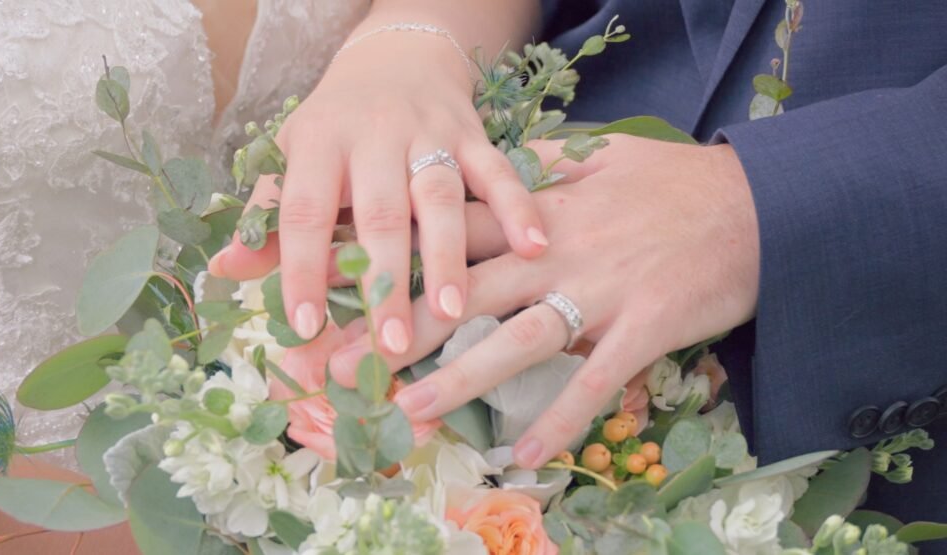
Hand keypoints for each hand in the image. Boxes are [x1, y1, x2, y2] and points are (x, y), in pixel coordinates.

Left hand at [208, 31, 546, 355]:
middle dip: (386, 280)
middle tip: (390, 345)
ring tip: (454, 311)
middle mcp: (374, 134)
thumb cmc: (338, 124)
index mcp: (319, 141)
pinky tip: (533, 247)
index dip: (301, 267)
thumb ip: (268, 214)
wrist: (398, 57)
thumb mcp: (294, 155)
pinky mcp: (473, 134)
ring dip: (448, 254)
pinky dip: (517, 207)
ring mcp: (429, 132)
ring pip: (441, 195)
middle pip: (380, 211)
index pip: (305, 209)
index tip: (302, 326)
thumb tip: (224, 270)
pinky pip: (500, 170)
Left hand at [329, 134, 759, 467]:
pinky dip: (560, 418)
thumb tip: (503, 167)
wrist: (760, 205)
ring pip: (515, 340)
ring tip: (409, 415)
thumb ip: (545, 168)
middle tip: (337, 370)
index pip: (446, 237)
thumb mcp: (603, 159)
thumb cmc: (676, 185)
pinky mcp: (643, 327)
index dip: (386, 260)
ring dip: (461, 381)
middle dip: (397, 332)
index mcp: (538, 215)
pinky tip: (524, 455)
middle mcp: (555, 253)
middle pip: (462, 294)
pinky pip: (594, 381)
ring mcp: (599, 291)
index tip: (330, 285)